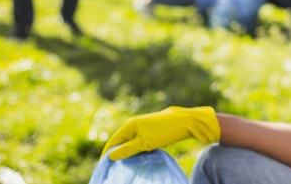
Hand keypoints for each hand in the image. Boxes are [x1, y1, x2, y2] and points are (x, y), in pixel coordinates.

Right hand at [101, 106, 219, 160]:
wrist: (186, 122)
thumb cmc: (164, 132)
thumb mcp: (144, 143)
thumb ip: (127, 150)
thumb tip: (111, 156)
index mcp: (130, 125)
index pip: (113, 141)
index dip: (108, 153)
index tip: (104, 167)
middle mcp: (135, 124)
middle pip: (121, 141)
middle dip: (118, 154)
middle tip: (115, 168)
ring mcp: (144, 126)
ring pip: (131, 142)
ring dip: (128, 152)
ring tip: (125, 165)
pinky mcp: (152, 130)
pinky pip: (140, 141)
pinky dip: (137, 149)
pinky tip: (139, 157)